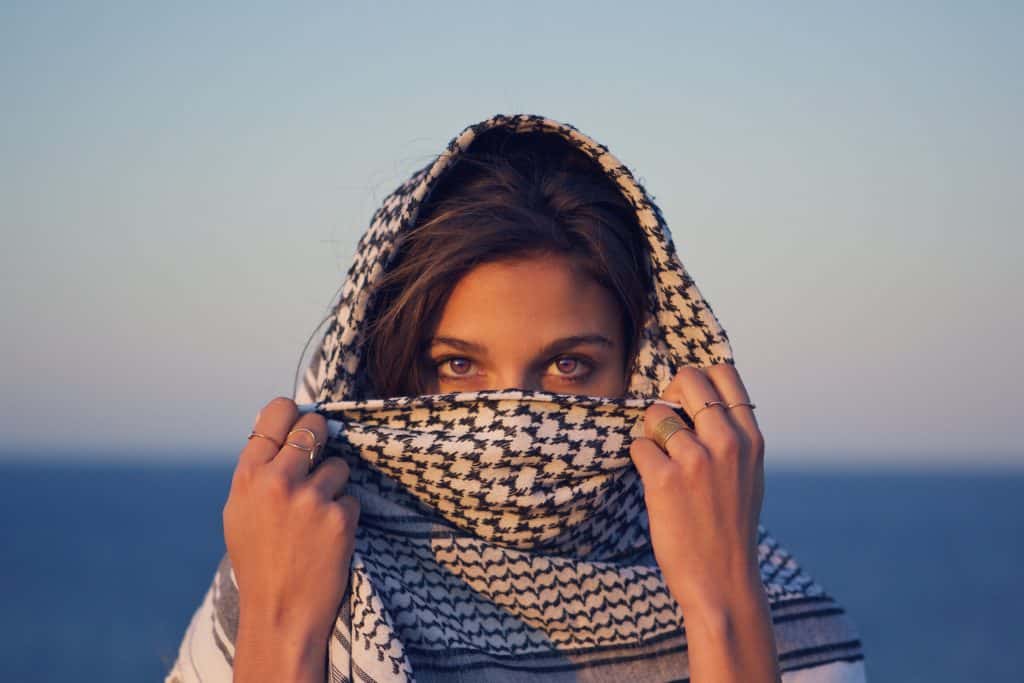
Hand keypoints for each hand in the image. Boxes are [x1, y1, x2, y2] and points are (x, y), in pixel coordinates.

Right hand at [223, 396, 358, 678]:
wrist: (279, 613)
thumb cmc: (259, 563)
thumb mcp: (240, 512)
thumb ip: (257, 472)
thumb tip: (281, 432)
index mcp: (248, 476)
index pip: (276, 412)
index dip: (293, 413)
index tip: (300, 421)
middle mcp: (277, 480)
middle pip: (314, 425)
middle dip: (322, 438)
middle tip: (319, 459)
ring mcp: (310, 497)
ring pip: (339, 464)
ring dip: (335, 485)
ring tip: (317, 517)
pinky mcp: (339, 516)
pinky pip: (351, 497)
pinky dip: (345, 514)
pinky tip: (328, 538)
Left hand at [629, 364, 764, 613]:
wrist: (722, 580)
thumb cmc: (730, 526)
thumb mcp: (749, 473)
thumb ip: (733, 434)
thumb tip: (702, 397)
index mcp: (750, 438)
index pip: (724, 373)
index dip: (698, 380)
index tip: (687, 402)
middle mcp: (726, 442)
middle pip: (687, 379)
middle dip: (669, 395)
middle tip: (666, 425)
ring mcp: (695, 460)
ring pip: (656, 414)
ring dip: (652, 436)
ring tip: (664, 465)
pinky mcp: (664, 480)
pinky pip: (638, 445)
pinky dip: (641, 461)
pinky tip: (656, 485)